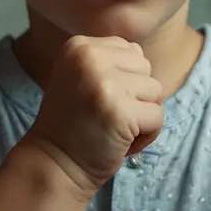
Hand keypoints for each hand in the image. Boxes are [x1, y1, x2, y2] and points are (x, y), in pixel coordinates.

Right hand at [23, 35, 163, 198]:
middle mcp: (90, 58)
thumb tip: (143, 58)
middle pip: (146, 68)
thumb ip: (109, 62)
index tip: (100, 100)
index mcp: (79, 46)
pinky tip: (120, 142)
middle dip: (136, 96)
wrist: (53, 164)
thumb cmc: (74, 123)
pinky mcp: (121, 111)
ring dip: (142, 116)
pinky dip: (146, 136)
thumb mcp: (81, 76)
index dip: (125, 80)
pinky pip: (157, 117)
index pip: (131, 50)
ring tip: (113, 128)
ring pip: (155, 92)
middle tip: (107, 116)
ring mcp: (105, 84)